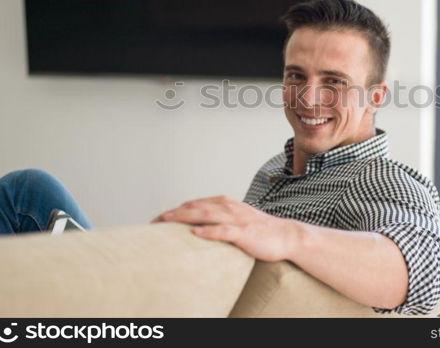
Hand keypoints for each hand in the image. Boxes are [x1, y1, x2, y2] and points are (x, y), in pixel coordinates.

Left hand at [150, 195, 298, 261]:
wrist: (285, 235)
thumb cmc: (260, 230)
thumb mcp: (236, 219)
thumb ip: (219, 218)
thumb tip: (198, 223)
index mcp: (226, 203)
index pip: (195, 204)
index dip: (176, 210)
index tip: (159, 219)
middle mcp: (229, 207)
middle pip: (196, 207)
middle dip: (173, 213)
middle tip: (154, 220)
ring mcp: (237, 219)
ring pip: (206, 215)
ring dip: (185, 217)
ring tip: (167, 220)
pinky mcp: (244, 232)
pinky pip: (223, 231)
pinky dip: (209, 231)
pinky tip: (196, 233)